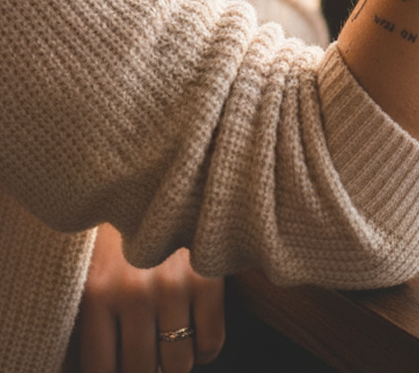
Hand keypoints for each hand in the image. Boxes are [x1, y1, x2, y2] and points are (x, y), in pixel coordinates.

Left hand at [77, 223, 222, 372]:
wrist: (155, 182)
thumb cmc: (117, 237)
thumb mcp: (89, 272)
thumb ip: (90, 320)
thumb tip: (103, 367)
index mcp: (97, 293)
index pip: (102, 370)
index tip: (120, 363)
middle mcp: (135, 292)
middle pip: (142, 371)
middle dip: (146, 368)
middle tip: (146, 350)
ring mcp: (174, 285)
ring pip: (179, 363)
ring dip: (175, 359)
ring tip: (169, 339)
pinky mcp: (208, 277)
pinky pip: (211, 342)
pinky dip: (204, 348)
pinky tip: (193, 330)